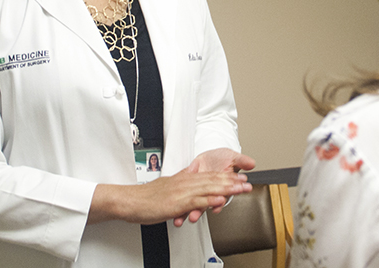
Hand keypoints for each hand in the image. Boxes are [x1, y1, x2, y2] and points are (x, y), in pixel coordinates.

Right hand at [88, 168, 251, 225]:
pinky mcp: (177, 202)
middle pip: (214, 180)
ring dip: (227, 188)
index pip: (210, 176)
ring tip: (241, 189)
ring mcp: (182, 192)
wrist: (131, 200)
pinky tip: (220, 199)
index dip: (227, 176)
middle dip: (233, 181)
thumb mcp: (168, 187)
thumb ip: (181, 185)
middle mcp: (186, 182)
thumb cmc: (147, 198)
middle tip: (247, 182)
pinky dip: (210, 199)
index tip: (240, 177)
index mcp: (184, 178)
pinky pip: (196, 200)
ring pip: (209, 188)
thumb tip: (191, 185)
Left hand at [174, 149, 255, 225]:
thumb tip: (252, 163)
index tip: (219, 205)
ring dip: (193, 213)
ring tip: (190, 217)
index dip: (221, 200)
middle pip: (207, 203)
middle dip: (203, 210)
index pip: (222, 195)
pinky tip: (177, 216)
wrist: (209, 157)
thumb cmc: (222, 159)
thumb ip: (241, 161)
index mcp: (222, 187)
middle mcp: (211, 192)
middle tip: (195, 216)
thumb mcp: (232, 156)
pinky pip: (185, 201)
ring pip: (196, 205)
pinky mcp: (190, 190)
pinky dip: (181, 209)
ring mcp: (200, 193)